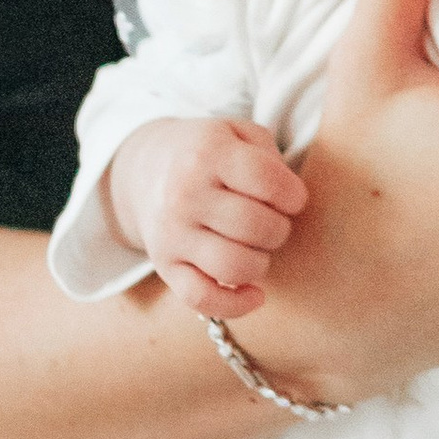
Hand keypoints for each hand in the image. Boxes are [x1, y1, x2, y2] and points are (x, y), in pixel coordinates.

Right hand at [106, 115, 306, 317]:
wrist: (145, 172)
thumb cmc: (207, 155)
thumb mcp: (238, 133)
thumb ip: (270, 155)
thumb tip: (289, 202)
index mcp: (208, 153)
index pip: (269, 182)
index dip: (293, 195)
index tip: (291, 198)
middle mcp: (185, 194)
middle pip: (257, 227)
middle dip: (279, 229)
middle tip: (271, 221)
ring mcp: (172, 234)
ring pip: (235, 267)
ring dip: (261, 263)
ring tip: (257, 248)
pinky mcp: (164, 266)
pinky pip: (202, 298)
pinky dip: (236, 305)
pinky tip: (255, 294)